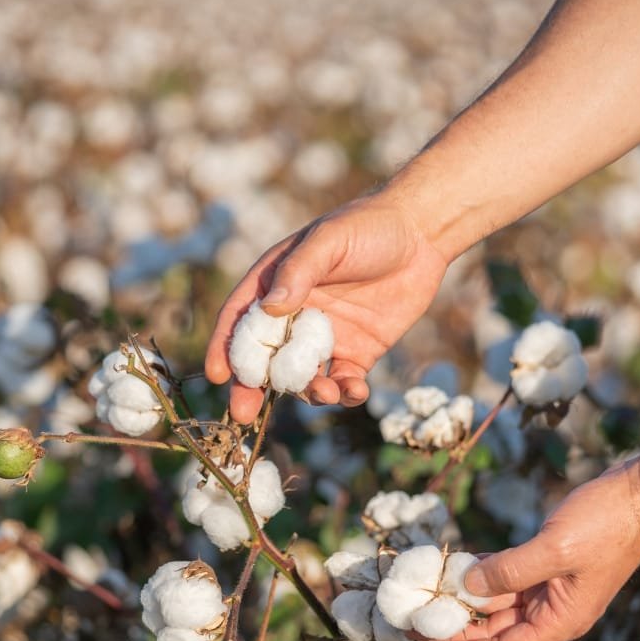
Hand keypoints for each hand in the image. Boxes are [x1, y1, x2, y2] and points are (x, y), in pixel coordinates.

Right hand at [204, 189, 446, 423]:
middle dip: (252, 387)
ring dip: (306, 391)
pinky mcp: (357, 353)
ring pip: (303, 377)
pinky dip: (345, 393)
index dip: (225, 347)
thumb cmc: (367, 227)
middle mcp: (294, 315)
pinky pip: (343, 382)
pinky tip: (356, 391)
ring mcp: (325, 338)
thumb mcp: (328, 242)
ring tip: (322, 391)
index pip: (240, 320)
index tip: (218, 374)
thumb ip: (298, 273)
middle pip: (264, 358)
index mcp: (275, 285)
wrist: (422, 233)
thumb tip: (270, 308)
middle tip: (244, 413)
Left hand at [424, 458, 639, 640]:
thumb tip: (468, 586)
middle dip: (456, 629)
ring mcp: (551, 587)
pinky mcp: (548, 562)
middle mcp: (553, 610)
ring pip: (497, 602)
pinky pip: (506, 575)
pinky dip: (481, 571)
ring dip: (464, 599)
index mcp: (561, 620)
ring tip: (426, 596)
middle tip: (414, 625)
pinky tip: (455, 565)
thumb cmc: (607, 525)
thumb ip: (510, 571)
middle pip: (496, 631)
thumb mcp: (554, 549)